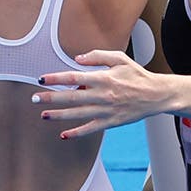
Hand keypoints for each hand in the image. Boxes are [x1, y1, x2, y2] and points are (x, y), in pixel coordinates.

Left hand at [33, 50, 172, 136]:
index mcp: (103, 78)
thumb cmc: (136, 75)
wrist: (156, 95)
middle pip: (71, 97)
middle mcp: (103, 95)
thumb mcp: (119, 58)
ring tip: (43, 115)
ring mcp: (106, 110)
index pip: (74, 78)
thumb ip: (97, 56)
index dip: (56, 78)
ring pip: (78, 114)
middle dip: (51, 98)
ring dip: (59, 115)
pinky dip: (77, 133)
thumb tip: (76, 59)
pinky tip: (64, 134)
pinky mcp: (111, 122)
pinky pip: (90, 129)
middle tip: (34, 98)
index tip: (42, 79)